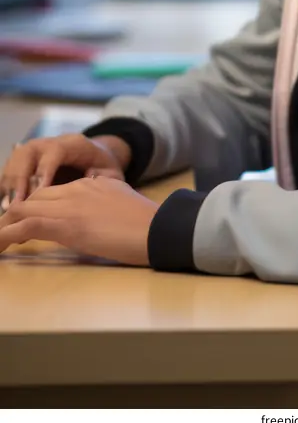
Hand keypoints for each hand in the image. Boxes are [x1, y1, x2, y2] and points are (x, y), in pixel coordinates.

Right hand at [0, 133, 129, 207]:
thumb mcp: (112, 173)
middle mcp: (51, 142)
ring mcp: (37, 150)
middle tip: (16, 204)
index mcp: (74, 144)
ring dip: (10, 183)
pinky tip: (7, 205)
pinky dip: (7, 186)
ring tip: (9, 207)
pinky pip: (12, 169)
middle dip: (20, 178)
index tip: (39, 193)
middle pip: (28, 153)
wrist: (97, 156)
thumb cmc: (104, 167)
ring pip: (16, 160)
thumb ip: (104, 178)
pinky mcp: (28, 161)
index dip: (44, 171)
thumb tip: (88, 180)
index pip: (54, 152)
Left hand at [0, 177, 157, 265]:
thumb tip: (97, 217)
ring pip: (23, 210)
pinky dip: (7, 236)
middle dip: (11, 216)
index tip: (20, 224)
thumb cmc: (148, 223)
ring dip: (4, 226)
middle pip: (32, 199)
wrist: (157, 227)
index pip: (49, 193)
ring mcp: (70, 206)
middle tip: (2, 234)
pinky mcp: (68, 225)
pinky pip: (28, 227)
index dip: (31, 208)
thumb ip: (105, 203)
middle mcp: (75, 191)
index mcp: (89, 186)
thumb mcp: (122, 204)